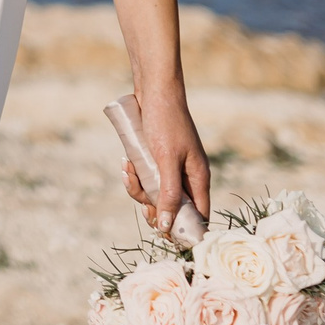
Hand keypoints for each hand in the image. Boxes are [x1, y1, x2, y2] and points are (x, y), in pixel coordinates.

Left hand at [120, 87, 210, 239]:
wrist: (153, 90)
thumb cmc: (165, 122)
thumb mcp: (166, 161)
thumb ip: (169, 193)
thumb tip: (168, 226)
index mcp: (198, 178)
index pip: (198, 215)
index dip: (183, 228)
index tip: (164, 234)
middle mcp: (186, 176)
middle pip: (172, 208)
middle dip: (154, 207)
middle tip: (141, 200)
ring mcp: (170, 168)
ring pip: (155, 194)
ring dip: (138, 188)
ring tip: (128, 169)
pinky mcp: (155, 159)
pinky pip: (145, 178)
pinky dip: (134, 175)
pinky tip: (125, 163)